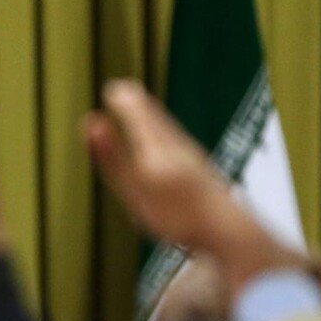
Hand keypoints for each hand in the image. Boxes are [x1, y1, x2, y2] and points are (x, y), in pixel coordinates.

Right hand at [85, 80, 300, 283]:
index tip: (110, 89)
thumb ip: (112, 156)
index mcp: (156, 146)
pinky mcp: (203, 171)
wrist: (228, 232)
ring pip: (169, 129)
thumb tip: (91, 122)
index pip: (136, 112)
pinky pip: (178, 141)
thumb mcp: (134, 189)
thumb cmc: (176, 214)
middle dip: (137, 103)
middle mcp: (177, 145)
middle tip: (124, 90)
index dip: (122, 100)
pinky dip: (166, 132)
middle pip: (155, 117)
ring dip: (152, 116)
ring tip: (144, 109)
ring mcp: (193, 158)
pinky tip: (169, 144)